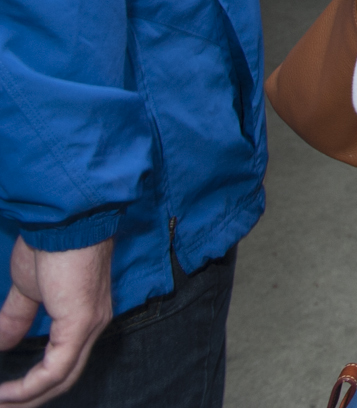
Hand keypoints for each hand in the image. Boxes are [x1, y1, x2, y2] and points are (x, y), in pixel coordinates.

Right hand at [0, 237, 112, 406]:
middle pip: (63, 379)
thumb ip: (16, 319)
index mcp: (83, 318)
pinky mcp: (80, 324)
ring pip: (61, 379)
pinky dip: (30, 387)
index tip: (5, 397)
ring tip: (0, 407)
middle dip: (29, 400)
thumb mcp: (26, 290)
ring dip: (26, 399)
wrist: (63, 222)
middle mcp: (93, 326)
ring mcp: (89, 326)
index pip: (63, 364)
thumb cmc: (50, 247)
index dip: (34, 385)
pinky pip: (56, 369)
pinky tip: (6, 395)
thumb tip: (0, 345)